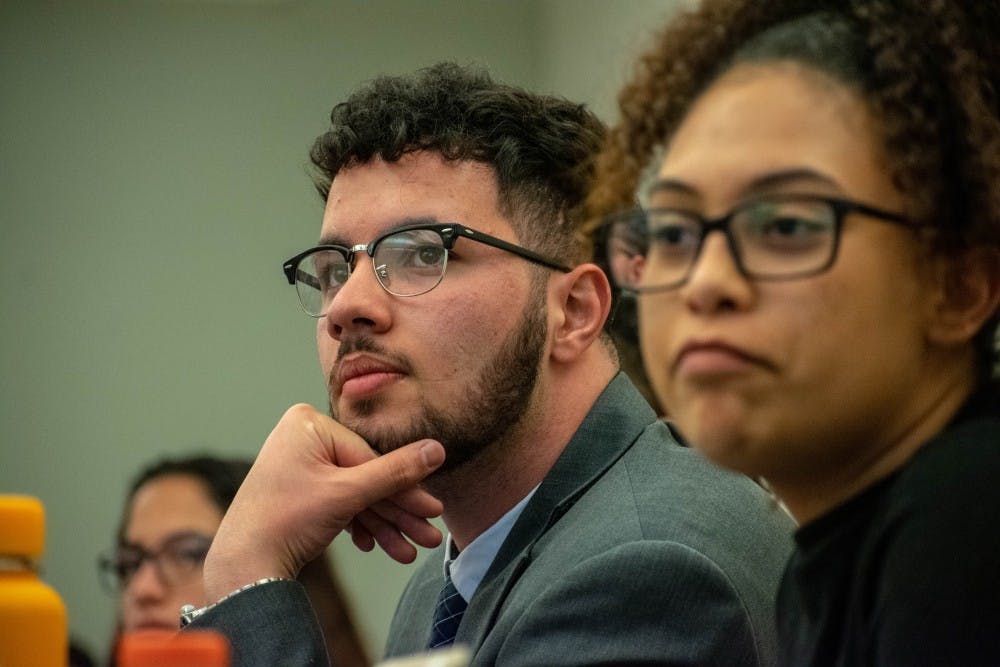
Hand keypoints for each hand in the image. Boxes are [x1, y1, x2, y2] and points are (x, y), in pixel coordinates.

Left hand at [203, 403, 444, 601]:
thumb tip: (437, 450)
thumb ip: (396, 472)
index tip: (431, 510)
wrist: (243, 566)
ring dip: (383, 525)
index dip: (404, 489)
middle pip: (366, 476)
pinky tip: (374, 546)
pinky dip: (358, 525)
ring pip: (355, 494)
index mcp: (309, 424)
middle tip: (427, 535)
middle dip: (397, 513)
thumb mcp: (348, 494)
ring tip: (407, 551)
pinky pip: (338, 502)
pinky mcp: (299, 490)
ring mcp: (300, 464)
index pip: (371, 457)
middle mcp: (303, 437)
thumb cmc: (286, 520)